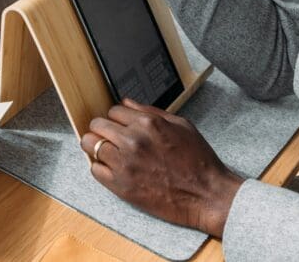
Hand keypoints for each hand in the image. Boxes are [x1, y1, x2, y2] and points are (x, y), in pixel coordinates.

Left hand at [80, 99, 243, 236]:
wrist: (207, 195)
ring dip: (97, 147)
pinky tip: (112, 168)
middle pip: (96, 125)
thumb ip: (150, 112)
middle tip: (110, 137)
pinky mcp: (121, 185)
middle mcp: (133, 141)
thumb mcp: (181, 125)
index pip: (113, 110)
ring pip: (90, 145)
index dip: (116, 118)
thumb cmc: (198, 161)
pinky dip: (100, 167)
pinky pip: (94, 169)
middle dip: (102, 129)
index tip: (119, 125)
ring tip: (109, 152)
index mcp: (148, 124)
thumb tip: (126, 102)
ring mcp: (125, 164)